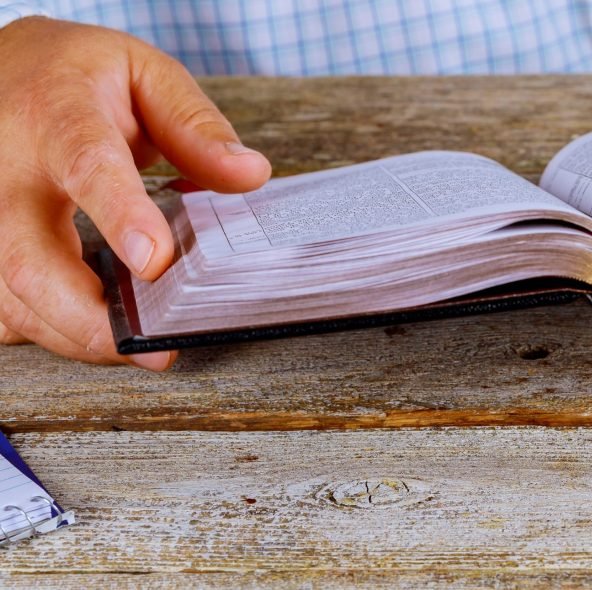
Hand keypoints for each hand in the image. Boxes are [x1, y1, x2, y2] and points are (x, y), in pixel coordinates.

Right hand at [0, 17, 270, 367]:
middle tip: (150, 347)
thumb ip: (196, 126)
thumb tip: (250, 174)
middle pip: (27, 257)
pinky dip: (42, 327)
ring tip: (135, 349)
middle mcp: (5, 167)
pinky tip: (88, 330)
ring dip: (69, 333)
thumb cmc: (82, 75)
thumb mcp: (147, 76)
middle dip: (86, 316)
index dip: (119, 216)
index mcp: (57, 114)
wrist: (7, 66)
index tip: (154, 263)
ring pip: (7, 292)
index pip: (87, 165)